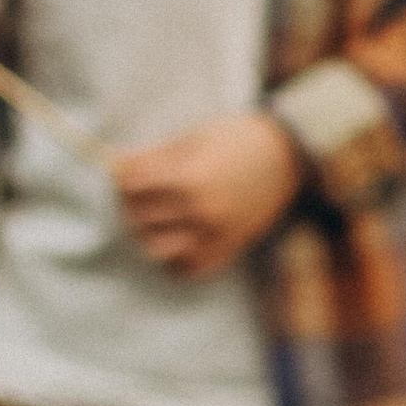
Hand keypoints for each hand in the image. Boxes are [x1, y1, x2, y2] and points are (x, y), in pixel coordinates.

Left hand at [112, 113, 304, 278]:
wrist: (287, 155)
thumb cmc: (237, 139)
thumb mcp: (193, 138)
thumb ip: (155, 157)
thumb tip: (118, 167)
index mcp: (188, 179)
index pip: (132, 186)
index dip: (122, 176)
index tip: (124, 171)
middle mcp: (200, 212)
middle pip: (139, 216)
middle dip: (132, 201)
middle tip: (138, 190)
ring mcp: (214, 234)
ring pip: (157, 249)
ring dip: (148, 232)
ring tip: (154, 215)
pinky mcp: (227, 247)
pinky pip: (187, 267)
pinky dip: (173, 258)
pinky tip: (174, 237)